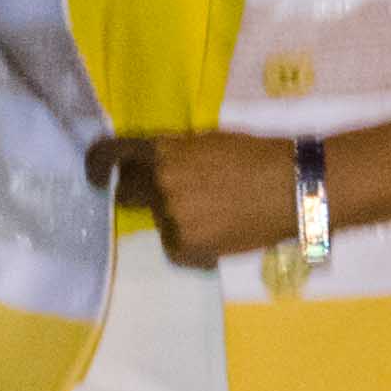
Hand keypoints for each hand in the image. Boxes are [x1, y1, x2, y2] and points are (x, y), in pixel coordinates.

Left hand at [92, 132, 300, 263]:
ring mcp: (172, 216)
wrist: (294, 187)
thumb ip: (177, 153)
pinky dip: (194, 246)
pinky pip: (176, 248)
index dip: (98, 165)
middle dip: (144, 196)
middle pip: (129, 194)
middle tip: (178, 198)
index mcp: (164, 150)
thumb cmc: (260, 157)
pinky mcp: (187, 244)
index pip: (112, 155)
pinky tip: (222, 234)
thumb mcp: (210, 142)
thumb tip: (158, 167)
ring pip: (160, 222)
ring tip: (218, 215)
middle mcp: (160, 181)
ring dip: (179, 220)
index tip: (96, 178)